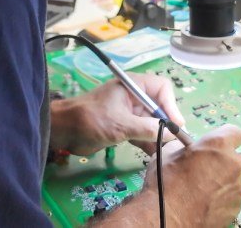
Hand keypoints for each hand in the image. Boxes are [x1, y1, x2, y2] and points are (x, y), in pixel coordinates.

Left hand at [50, 72, 184, 154]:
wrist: (64, 131)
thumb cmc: (91, 119)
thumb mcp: (121, 124)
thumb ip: (147, 129)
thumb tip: (171, 134)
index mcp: (133, 86)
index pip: (162, 89)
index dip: (171, 105)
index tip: (175, 125)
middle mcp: (134, 97)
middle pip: (160, 108)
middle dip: (167, 124)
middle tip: (174, 142)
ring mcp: (129, 113)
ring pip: (152, 123)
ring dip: (159, 136)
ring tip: (167, 152)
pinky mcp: (124, 127)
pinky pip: (142, 134)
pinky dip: (148, 143)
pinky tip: (155, 155)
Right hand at [100, 125, 240, 226]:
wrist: (167, 218)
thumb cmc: (165, 182)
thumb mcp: (167, 155)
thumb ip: (184, 148)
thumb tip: (188, 149)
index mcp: (218, 145)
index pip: (235, 133)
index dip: (225, 138)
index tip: (216, 146)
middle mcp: (233, 164)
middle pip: (240, 159)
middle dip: (228, 162)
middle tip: (210, 170)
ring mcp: (238, 188)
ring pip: (237, 180)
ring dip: (226, 182)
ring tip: (205, 191)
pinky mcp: (236, 208)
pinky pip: (233, 198)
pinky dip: (224, 199)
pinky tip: (207, 204)